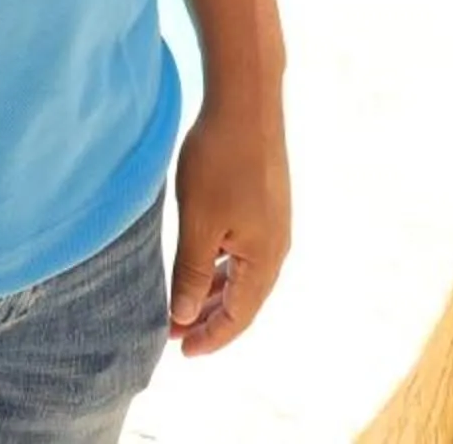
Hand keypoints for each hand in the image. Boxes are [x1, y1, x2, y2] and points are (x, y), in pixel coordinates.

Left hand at [167, 95, 290, 357]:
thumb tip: (185, 317)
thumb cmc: (220, 161)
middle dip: (210, 318)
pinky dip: (222, 264)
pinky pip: (244, 249)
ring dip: (215, 291)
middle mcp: (277, 247)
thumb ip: (191, 273)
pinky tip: (203, 260)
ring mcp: (274, 223)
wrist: (246, 101)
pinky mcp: (266, 201)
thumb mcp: (199, 223)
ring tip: (184, 302)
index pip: (239, 317)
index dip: (209, 337)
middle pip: (245, 300)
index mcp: (265, 261)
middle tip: (176, 331)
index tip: (180, 350)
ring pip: (244, 274)